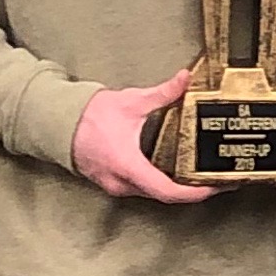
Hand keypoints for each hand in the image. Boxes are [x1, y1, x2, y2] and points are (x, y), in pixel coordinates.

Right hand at [71, 71, 212, 201]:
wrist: (56, 121)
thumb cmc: (88, 115)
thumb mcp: (131, 102)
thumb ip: (163, 93)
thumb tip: (184, 79)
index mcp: (127, 165)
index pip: (167, 191)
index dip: (195, 193)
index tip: (216, 186)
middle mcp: (121, 182)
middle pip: (165, 195)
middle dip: (194, 191)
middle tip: (219, 180)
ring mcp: (115, 185)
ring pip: (154, 194)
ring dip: (178, 189)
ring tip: (204, 177)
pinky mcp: (113, 183)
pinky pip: (143, 190)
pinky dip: (162, 184)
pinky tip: (178, 174)